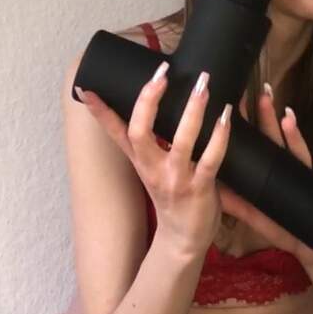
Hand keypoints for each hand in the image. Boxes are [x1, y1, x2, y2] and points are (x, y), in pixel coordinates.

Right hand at [76, 61, 232, 259]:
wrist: (183, 240)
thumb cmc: (172, 198)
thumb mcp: (151, 170)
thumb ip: (147, 143)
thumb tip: (148, 110)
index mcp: (141, 161)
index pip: (115, 132)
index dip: (101, 111)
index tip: (87, 87)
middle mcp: (153, 169)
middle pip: (140, 132)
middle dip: (149, 100)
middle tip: (162, 73)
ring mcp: (176, 179)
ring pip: (180, 142)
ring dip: (192, 112)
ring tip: (201, 86)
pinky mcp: (200, 189)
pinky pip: (210, 160)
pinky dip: (218, 138)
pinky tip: (225, 117)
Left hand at [217, 82, 312, 269]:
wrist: (312, 252)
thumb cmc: (284, 228)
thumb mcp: (256, 215)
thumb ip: (236, 201)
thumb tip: (212, 186)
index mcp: (276, 171)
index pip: (263, 142)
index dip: (254, 122)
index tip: (242, 98)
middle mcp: (293, 170)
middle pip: (280, 140)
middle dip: (271, 118)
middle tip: (261, 94)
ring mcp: (311, 180)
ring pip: (302, 154)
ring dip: (296, 136)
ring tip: (287, 117)